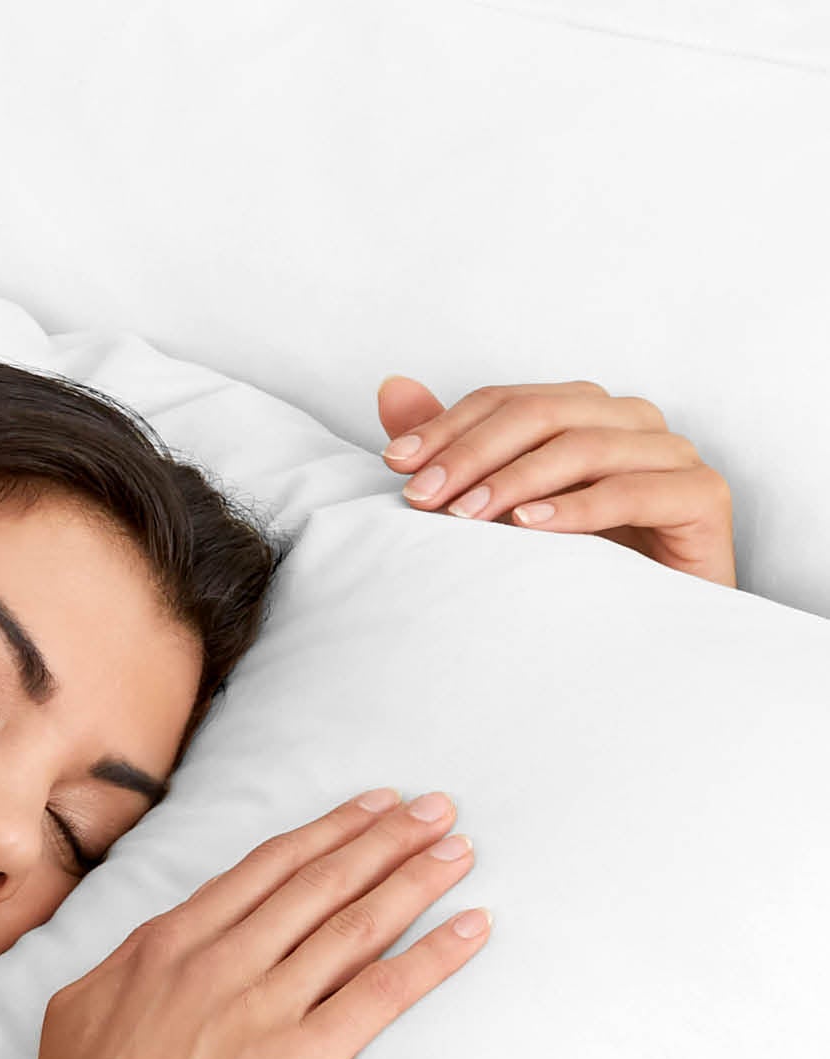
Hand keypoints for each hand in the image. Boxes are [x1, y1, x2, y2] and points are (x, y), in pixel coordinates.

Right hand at [25, 788, 487, 1058]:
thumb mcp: (79, 1010)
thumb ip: (123, 970)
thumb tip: (147, 951)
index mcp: (167, 944)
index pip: (264, 870)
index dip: (325, 834)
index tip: (369, 808)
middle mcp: (221, 961)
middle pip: (320, 883)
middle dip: (386, 838)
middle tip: (437, 808)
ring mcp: (262, 1007)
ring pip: (355, 925)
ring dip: (415, 879)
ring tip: (459, 849)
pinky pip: (381, 994)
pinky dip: (434, 956)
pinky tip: (473, 926)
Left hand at [376, 375, 734, 587]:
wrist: (639, 634)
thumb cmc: (568, 569)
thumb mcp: (498, 509)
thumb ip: (452, 451)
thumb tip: (390, 389)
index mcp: (586, 414)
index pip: (509, 400)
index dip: (449, 427)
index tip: (395, 465)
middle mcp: (631, 424)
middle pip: (545, 413)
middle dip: (473, 453)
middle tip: (421, 498)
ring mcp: (672, 456)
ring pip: (587, 445)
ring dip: (517, 480)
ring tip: (464, 518)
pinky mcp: (702, 497)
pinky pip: (636, 491)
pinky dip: (579, 508)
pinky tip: (529, 527)